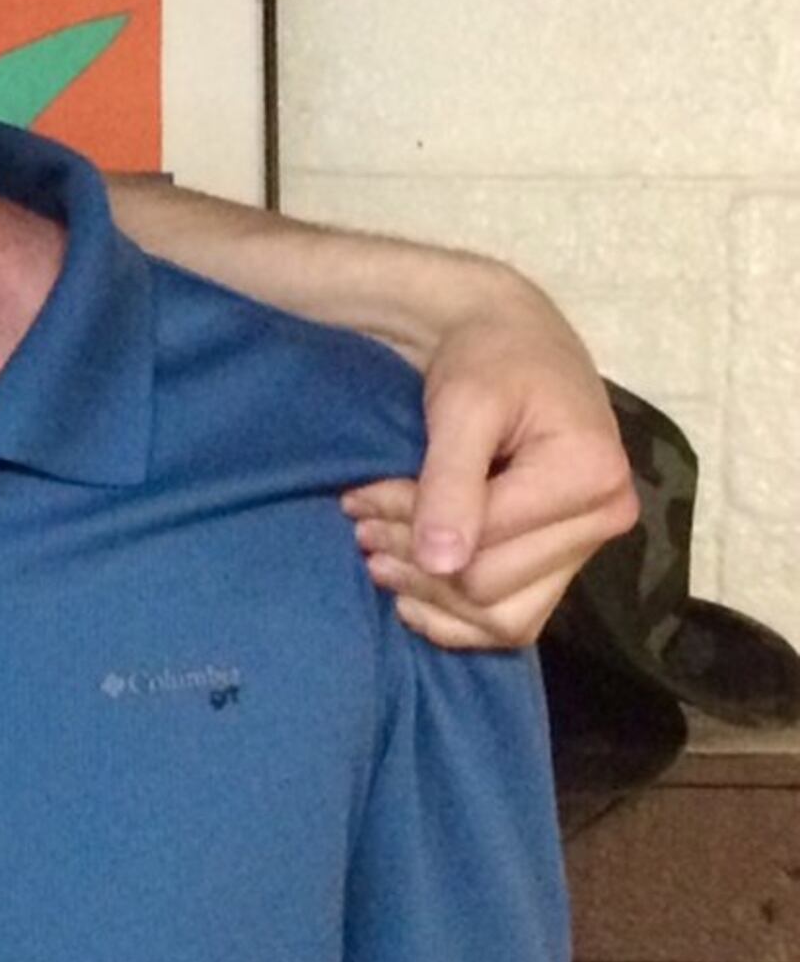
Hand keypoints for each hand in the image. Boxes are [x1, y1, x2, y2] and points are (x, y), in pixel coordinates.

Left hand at [341, 276, 638, 651]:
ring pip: (504, 619)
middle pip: (491, 588)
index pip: (485, 545)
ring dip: (431, 600)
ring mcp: (589, 544)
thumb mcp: (463, 405)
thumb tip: (442, 563)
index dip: (410, 530)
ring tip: (377, 561)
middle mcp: (605, 518)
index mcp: (591, 476)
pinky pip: (516, 621)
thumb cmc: (488, 359)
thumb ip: (451, 481)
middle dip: (413, 563)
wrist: (513, 340)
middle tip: (360, 526)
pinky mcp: (565, 558)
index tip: (356, 500)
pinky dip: (459, 620)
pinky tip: (412, 601)